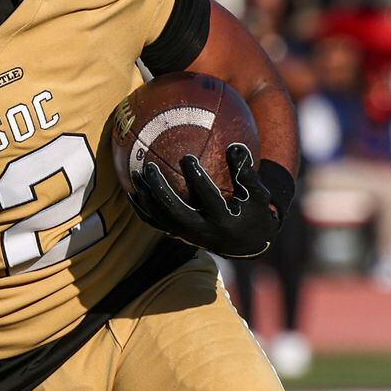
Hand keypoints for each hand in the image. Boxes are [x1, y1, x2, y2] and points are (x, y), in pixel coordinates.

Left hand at [128, 143, 291, 257]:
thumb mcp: (258, 195)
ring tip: (136, 173)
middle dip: (159, 188)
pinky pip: (154, 222)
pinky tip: (132, 191)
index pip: (207, 198)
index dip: (196, 178)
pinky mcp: (177, 236)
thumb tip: (235, 145)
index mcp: (223, 220)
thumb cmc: (253, 212)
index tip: (186, 156)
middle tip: (149, 166)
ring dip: (145, 196)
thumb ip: (247, 173)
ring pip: (159, 217)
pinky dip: (141, 208)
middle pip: (174, 210)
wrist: (245, 245)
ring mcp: (186, 235)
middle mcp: (202, 231)